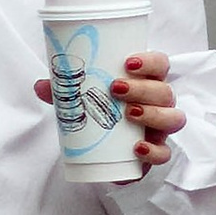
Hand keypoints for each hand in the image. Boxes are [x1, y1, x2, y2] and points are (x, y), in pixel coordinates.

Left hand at [33, 50, 186, 171]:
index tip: (127, 62)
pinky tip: (137, 147)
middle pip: (165, 91)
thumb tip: (41, 85)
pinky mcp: (157, 151)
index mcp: (147, 82)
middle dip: (144, 88)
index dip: (150, 61)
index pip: (161, 64)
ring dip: (153, 114)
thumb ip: (64, 91)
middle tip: (116, 88)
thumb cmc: (101, 112)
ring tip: (128, 114)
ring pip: (174, 118)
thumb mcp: (82, 98)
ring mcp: (162, 128)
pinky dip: (154, 151)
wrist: (106, 149)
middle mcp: (160, 103)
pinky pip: (165, 153)